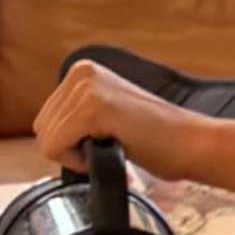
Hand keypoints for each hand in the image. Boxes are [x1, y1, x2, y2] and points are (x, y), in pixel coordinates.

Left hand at [32, 57, 167, 169]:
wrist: (192, 144)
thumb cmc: (157, 139)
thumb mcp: (106, 117)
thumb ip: (76, 117)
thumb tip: (45, 138)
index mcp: (81, 72)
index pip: (45, 121)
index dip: (72, 144)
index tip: (106, 144)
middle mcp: (81, 72)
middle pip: (42, 129)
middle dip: (72, 150)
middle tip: (110, 150)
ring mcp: (86, 87)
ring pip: (47, 140)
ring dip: (78, 157)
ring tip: (113, 149)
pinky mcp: (92, 107)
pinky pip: (56, 147)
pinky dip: (79, 162)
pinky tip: (111, 153)